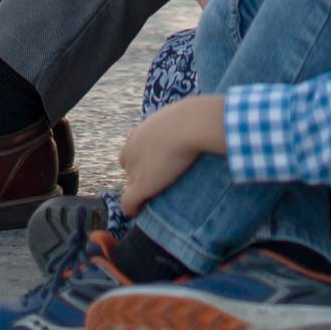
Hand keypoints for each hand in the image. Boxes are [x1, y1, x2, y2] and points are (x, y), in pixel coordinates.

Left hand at [117, 95, 225, 214]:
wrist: (188, 126)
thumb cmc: (191, 118)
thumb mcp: (182, 117)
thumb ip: (181, 124)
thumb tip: (202, 124)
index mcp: (138, 134)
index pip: (129, 153)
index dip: (140, 163)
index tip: (154, 169)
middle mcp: (131, 151)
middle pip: (129, 170)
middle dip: (139, 177)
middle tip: (158, 185)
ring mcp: (134, 168)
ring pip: (130, 186)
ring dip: (139, 193)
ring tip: (153, 201)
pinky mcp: (141, 185)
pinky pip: (128, 203)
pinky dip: (133, 209)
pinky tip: (140, 212)